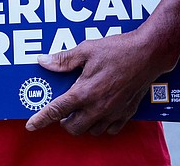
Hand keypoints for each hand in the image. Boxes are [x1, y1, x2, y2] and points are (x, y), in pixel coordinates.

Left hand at [25, 29, 168, 135]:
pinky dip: (101, 125)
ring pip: (91, 131)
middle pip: (72, 127)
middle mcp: (97, 107)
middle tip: (63, 109)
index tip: (31, 125)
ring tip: (81, 110)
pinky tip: (100, 112)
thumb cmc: (118, 49)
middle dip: (64, 121)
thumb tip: (43, 62)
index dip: (41, 119)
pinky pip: (110, 130)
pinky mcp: (126, 113)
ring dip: (82, 124)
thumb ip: (64, 59)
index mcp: (84, 91)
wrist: (149, 53)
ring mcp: (113, 113)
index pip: (56, 111)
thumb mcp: (87, 49)